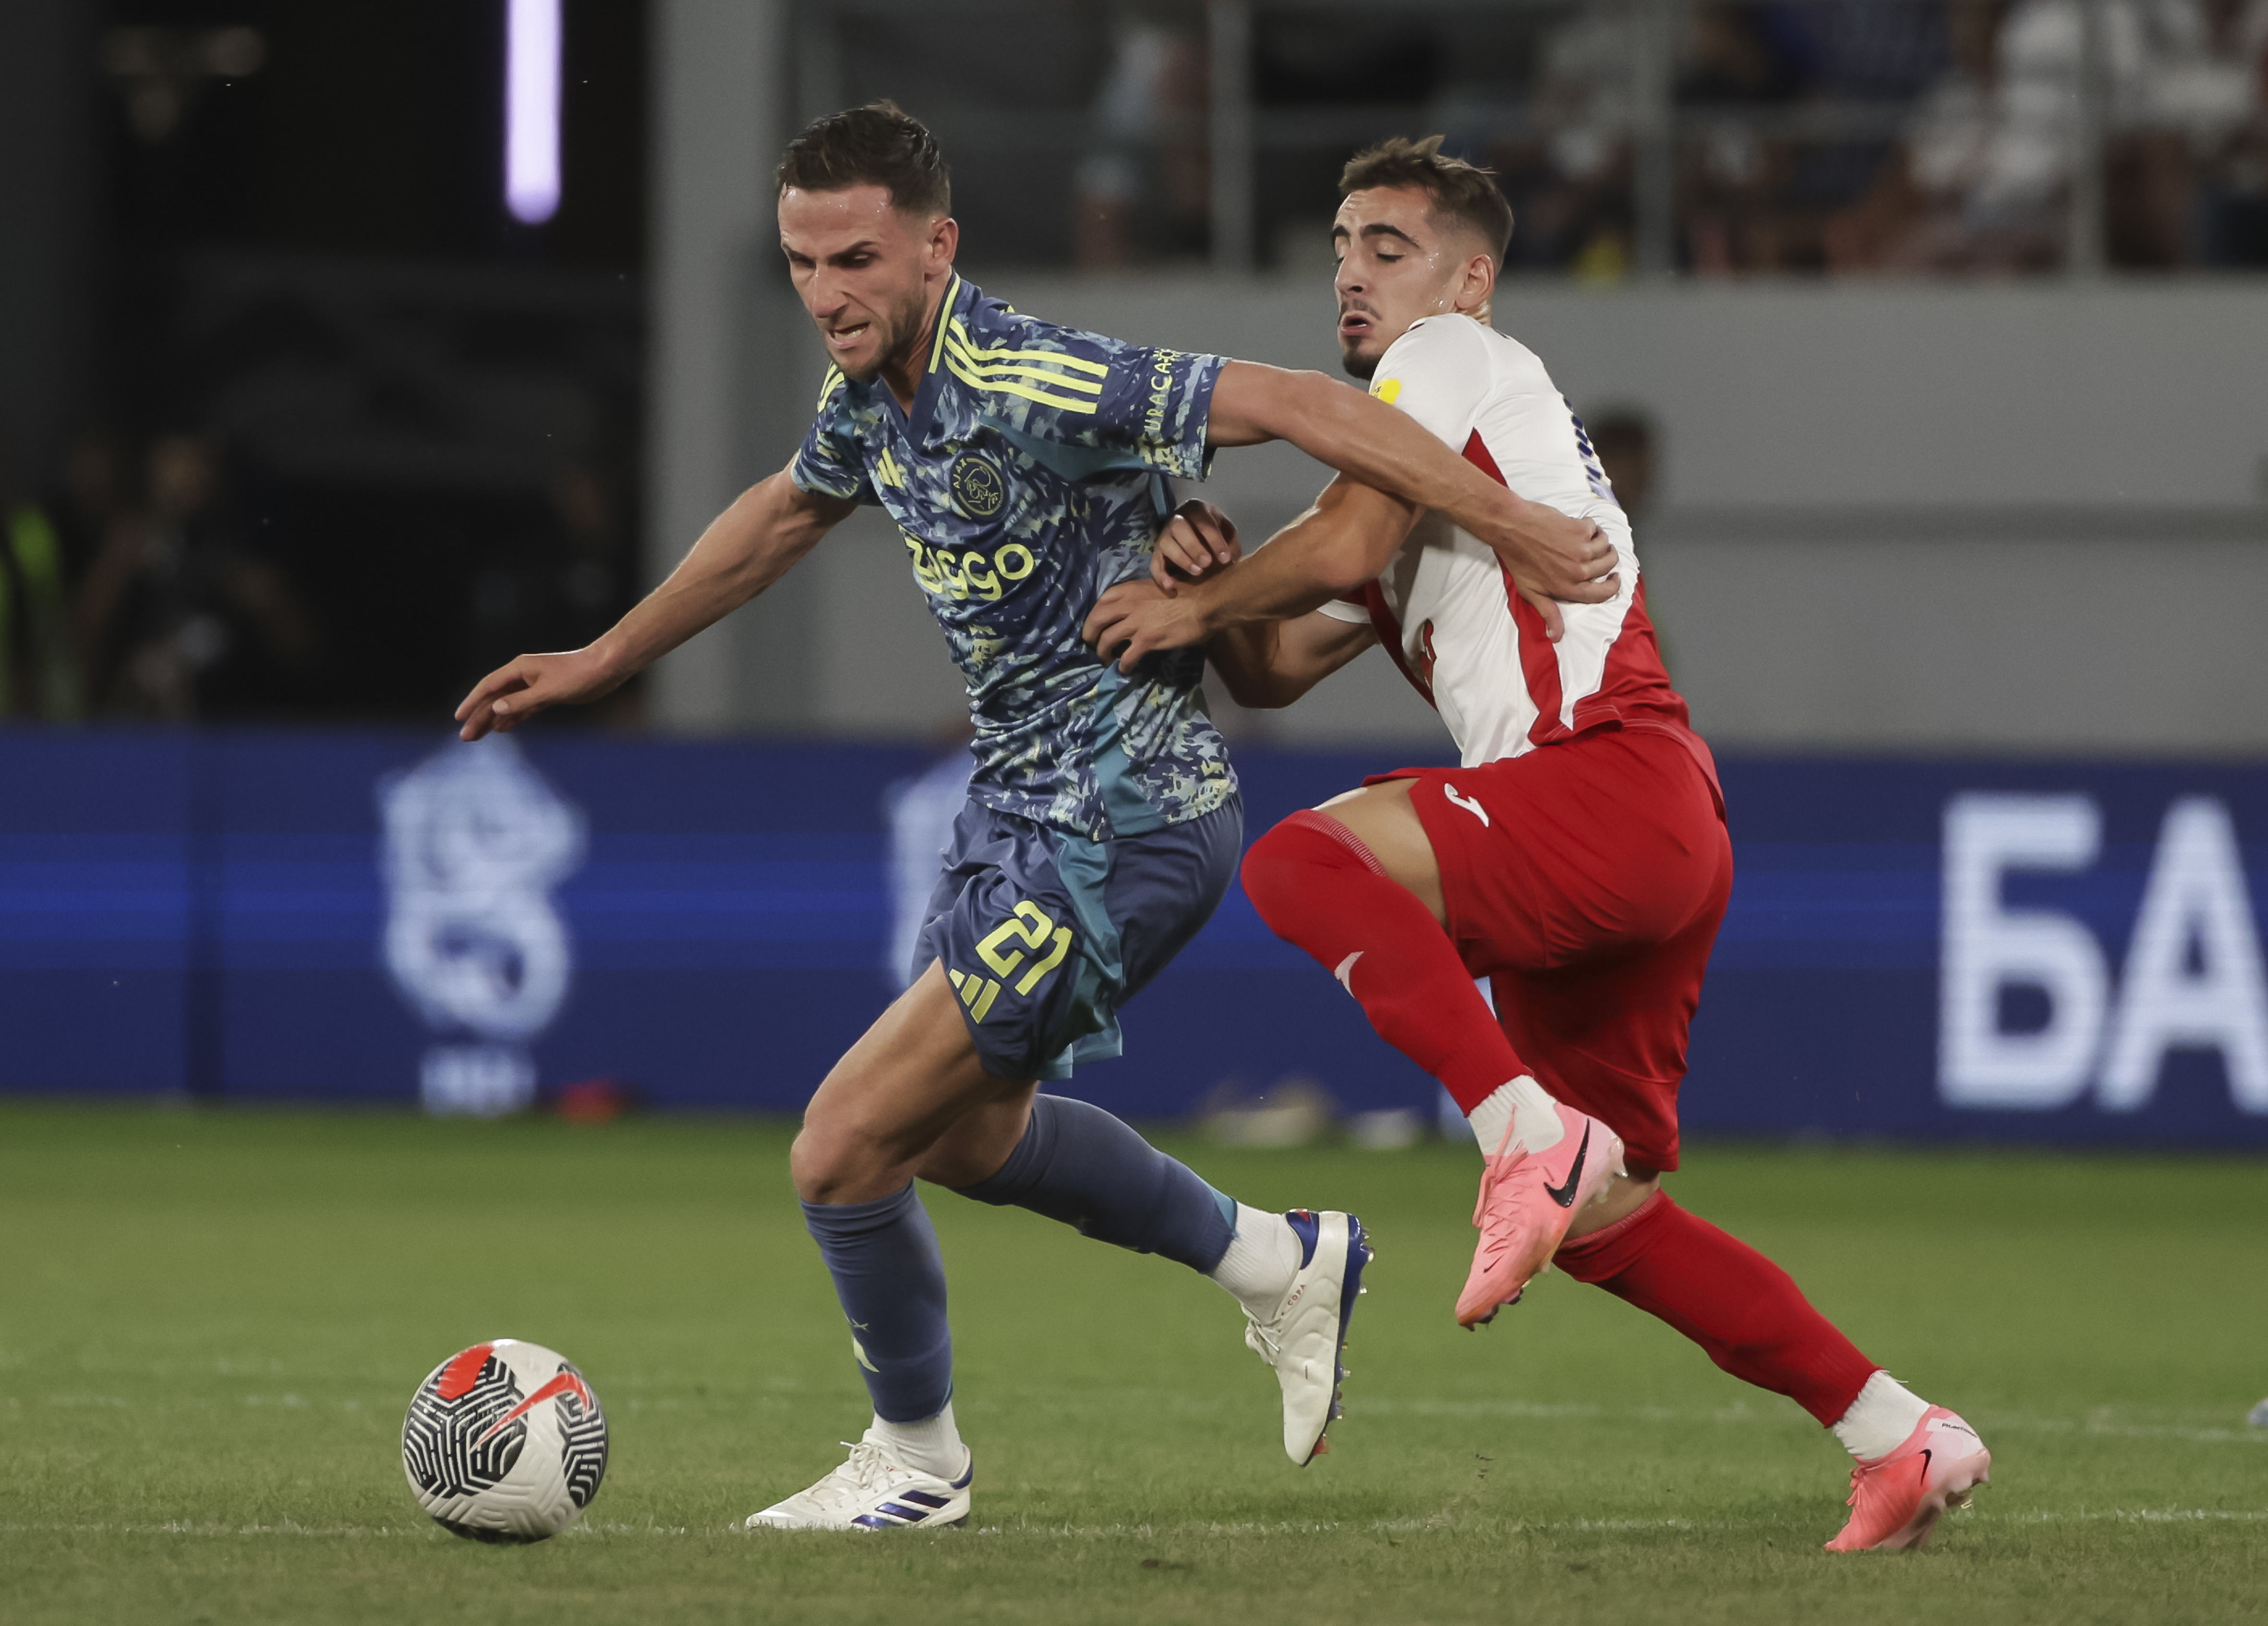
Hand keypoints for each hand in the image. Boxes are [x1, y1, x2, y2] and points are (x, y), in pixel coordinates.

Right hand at [454, 646, 625, 740]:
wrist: (605, 668)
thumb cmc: (578, 675)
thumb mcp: (548, 691)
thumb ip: (522, 701)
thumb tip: (495, 709)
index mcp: (519, 669)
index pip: (488, 687)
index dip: (472, 702)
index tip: (459, 718)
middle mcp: (523, 676)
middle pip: (495, 698)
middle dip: (479, 717)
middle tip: (465, 737)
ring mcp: (534, 685)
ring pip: (507, 704)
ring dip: (492, 720)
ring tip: (476, 737)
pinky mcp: (547, 695)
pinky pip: (523, 708)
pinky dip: (512, 718)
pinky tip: (501, 729)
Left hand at [1082, 579, 1210, 672]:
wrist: (1205, 604)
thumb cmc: (1189, 592)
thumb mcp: (1160, 586)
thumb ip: (1143, 596)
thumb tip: (1138, 608)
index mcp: (1132, 589)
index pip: (1102, 599)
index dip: (1095, 613)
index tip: (1097, 623)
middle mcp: (1129, 604)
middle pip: (1097, 619)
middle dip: (1089, 633)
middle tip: (1091, 643)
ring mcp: (1137, 623)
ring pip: (1106, 640)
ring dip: (1103, 652)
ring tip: (1106, 659)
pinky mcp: (1147, 640)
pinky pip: (1127, 657)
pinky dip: (1123, 666)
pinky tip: (1126, 670)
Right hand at [1150, 499, 1240, 592]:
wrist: (1192, 525)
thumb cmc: (1210, 528)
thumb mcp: (1224, 527)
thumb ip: (1230, 539)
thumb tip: (1232, 557)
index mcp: (1196, 510)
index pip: (1204, 523)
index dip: (1215, 540)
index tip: (1225, 558)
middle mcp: (1176, 519)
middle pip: (1179, 529)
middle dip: (1194, 547)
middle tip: (1207, 563)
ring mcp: (1164, 534)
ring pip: (1166, 544)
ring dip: (1181, 559)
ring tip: (1197, 572)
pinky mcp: (1157, 551)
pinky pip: (1154, 562)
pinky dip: (1160, 575)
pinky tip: (1170, 586)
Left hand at [1471, 498, 1617, 642]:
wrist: (1512, 528)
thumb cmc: (1519, 560)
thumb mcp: (1531, 592)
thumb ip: (1548, 613)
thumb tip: (1556, 636)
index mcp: (1568, 588)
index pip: (1603, 594)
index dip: (1613, 586)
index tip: (1614, 578)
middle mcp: (1578, 572)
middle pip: (1609, 566)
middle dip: (1608, 559)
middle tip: (1599, 553)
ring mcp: (1581, 550)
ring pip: (1606, 546)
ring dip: (1600, 541)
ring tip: (1586, 539)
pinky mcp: (1580, 530)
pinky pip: (1596, 528)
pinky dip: (1589, 526)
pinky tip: (1577, 527)